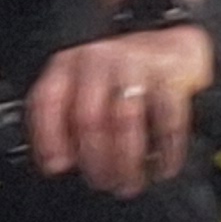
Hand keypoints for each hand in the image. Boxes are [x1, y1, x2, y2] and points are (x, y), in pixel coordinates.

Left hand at [26, 25, 213, 197]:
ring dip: (126, 160)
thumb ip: (68, 116)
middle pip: (88, 117)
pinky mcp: (172, 73)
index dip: (49, 138)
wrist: (172, 40)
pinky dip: (167, 150)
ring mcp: (136, 64)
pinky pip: (168, 118)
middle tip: (102, 182)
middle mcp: (99, 61)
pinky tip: (164, 167)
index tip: (56, 166)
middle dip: (95, 159)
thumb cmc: (122, 74)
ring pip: (124, 120)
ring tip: (129, 182)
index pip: (49, 100)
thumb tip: (63, 161)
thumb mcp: (86, 84)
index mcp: (69, 64)